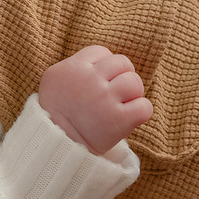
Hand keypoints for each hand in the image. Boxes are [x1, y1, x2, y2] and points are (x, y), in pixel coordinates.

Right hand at [38, 45, 152, 154]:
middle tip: (115, 93)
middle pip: (122, 63)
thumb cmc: (56, 113)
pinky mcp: (118, 120)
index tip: (99, 81)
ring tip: (122, 105)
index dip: (105, 66)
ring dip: (133, 93)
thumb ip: (75, 67)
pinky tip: (130, 117)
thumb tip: (100, 63)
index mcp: (74, 68)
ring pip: (135, 82)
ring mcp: (105, 99)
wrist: (54, 146)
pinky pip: (144, 106)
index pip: (102, 52)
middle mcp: (90, 80)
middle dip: (122, 76)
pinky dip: (141, 111)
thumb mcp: (54, 80)